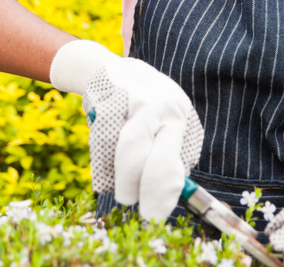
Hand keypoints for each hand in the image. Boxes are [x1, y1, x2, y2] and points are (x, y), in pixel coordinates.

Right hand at [49, 39, 202, 220]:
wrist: (106, 67)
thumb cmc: (139, 105)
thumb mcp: (162, 121)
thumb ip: (167, 153)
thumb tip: (170, 194)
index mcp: (181, 117)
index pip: (178, 163)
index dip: (165, 194)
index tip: (155, 215)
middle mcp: (165, 107)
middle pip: (157, 158)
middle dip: (146, 191)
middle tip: (136, 209)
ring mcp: (137, 100)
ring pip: (130, 149)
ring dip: (122, 178)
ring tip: (121, 192)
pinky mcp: (110, 96)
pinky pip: (104, 139)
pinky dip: (102, 161)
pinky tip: (104, 170)